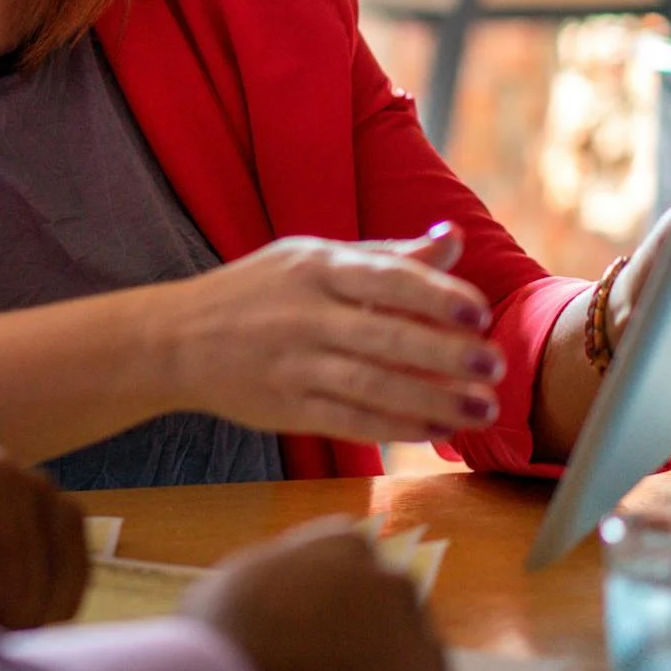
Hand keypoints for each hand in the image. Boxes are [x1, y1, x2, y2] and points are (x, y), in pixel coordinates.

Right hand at [154, 223, 502, 442]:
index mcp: (316, 270)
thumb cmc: (255, 292)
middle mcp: (305, 316)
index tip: (478, 313)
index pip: (386, 280)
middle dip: (445, 354)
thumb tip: (454, 242)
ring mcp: (294, 366)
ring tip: (481, 408)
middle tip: (494, 366)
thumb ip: (387, 257)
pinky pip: (351, 421)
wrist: (175, 339)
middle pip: (385, 337)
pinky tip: (437, 429)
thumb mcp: (313, 259)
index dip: (436, 296)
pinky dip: (397, 426)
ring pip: (372, 386)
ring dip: (433, 400)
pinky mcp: (286, 409)